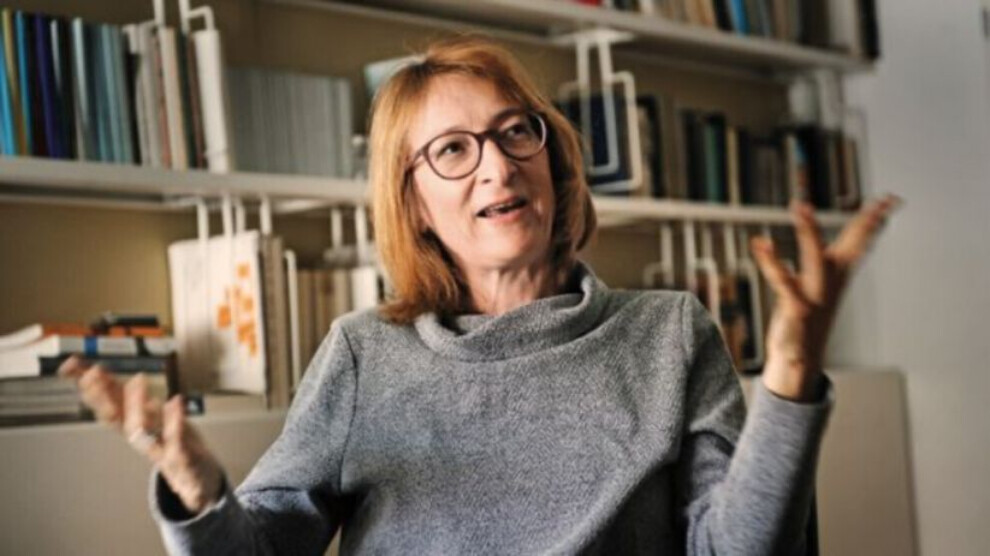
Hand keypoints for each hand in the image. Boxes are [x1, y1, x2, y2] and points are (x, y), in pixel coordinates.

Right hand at [59, 356, 224, 513]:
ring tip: (136, 379)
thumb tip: (95, 371)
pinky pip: (177, 442)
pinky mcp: (183, 460)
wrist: (198, 480)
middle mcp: (142, 439)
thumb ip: (127, 397)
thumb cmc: (170, 443)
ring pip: (142, 432)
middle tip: (94, 372)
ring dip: (136, 406)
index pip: (106, 406)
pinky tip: (175, 400)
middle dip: (103, 397)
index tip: (73, 366)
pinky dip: (175, 422)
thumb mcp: (146, 417)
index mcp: (134, 427)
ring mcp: (161, 450)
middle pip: (116, 419)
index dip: (91, 388)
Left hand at [750, 195, 900, 401]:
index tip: (890, 199)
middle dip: (862, 222)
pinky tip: (761, 243)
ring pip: (815, 258)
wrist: (798, 358)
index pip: (860, 241)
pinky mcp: (796, 309)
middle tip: (877, 200)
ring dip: (809, 232)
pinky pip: (784, 283)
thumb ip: (826, 260)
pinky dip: (772, 263)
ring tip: (800, 205)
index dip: (873, 220)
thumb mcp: (823, 282)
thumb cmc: (808, 314)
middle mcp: (831, 282)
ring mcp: (815, 296)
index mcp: (838, 273)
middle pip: (850, 246)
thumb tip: (832, 240)